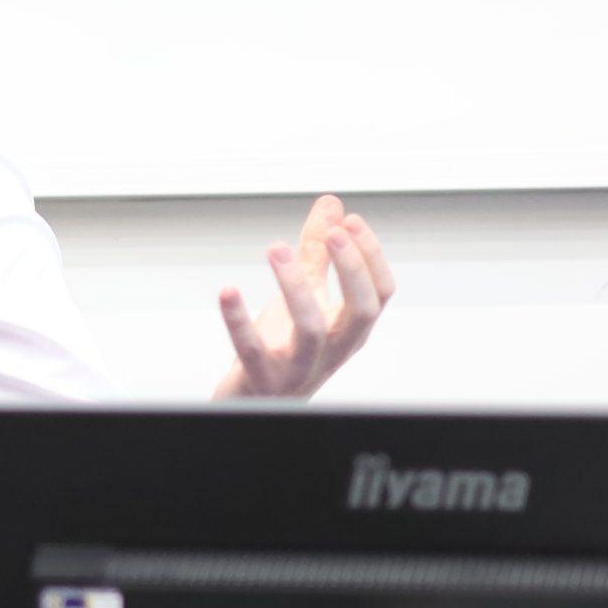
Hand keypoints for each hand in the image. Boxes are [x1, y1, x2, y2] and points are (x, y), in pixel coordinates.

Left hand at [215, 196, 396, 398]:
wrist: (253, 403)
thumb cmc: (284, 348)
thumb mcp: (306, 297)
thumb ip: (319, 253)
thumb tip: (332, 205)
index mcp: (349, 330)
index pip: (380, 294)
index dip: (370, 257)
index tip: (350, 221)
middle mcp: (333, 351)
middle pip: (362, 312)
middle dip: (352, 269)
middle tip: (334, 233)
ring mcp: (299, 368)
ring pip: (310, 329)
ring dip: (295, 286)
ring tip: (277, 249)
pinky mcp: (261, 379)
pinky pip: (251, 350)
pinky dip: (238, 320)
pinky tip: (228, 290)